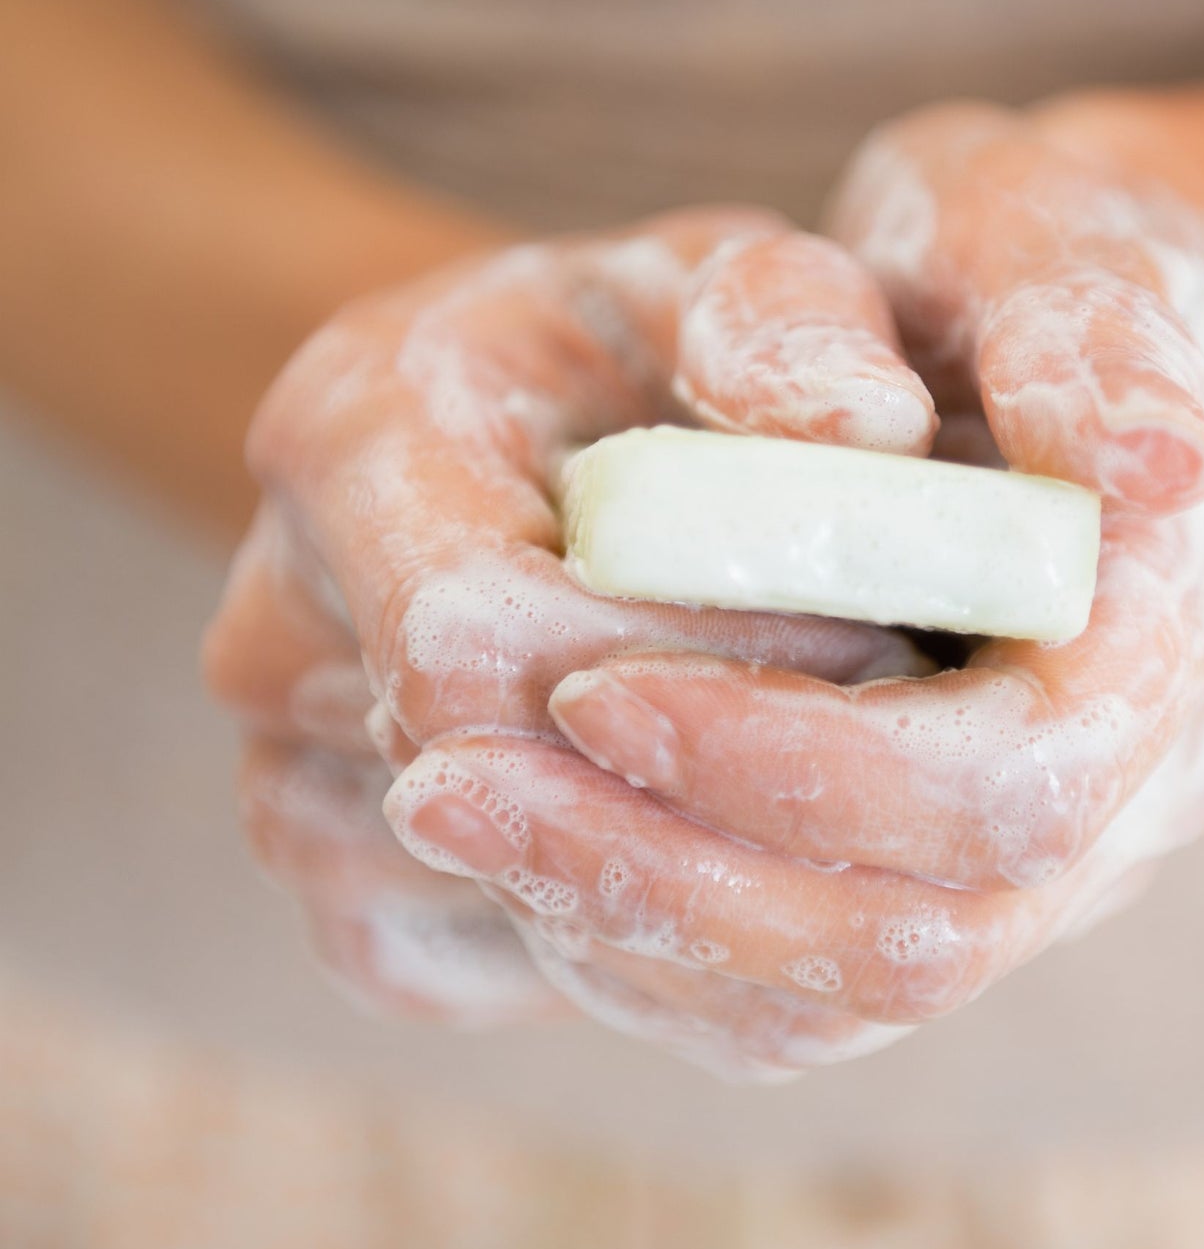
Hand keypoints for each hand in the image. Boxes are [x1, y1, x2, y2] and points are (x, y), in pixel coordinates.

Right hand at [205, 208, 933, 1071]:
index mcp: (345, 438)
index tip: (875, 640)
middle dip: (728, 775)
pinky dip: (651, 933)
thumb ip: (790, 323)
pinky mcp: (352, 895)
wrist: (535, 451)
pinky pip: (514, 968)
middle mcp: (276, 629)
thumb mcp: (728, 281)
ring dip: (709, 858)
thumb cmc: (648, 352)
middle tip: (882, 717)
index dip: (705, 667)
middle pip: (502, 796)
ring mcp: (290, 780)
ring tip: (809, 751)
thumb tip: (867, 432)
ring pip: (520, 907)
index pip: (479, 637)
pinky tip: (730, 827)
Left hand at [535, 104, 1203, 1062]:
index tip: (584, 685)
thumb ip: (1086, 326)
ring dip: (635, 920)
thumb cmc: (1019, 249)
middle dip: (669, 865)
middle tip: (443, 786)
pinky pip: (814, 992)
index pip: (1008, 781)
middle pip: (922, 931)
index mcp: (1188, 617)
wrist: (1030, 326)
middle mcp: (1149, 774)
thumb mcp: (1042, 224)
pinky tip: (534, 849)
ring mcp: (1066, 851)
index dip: (791, 762)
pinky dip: (660, 939)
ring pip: (850, 986)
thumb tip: (1141, 465)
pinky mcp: (968, 877)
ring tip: (447, 809)